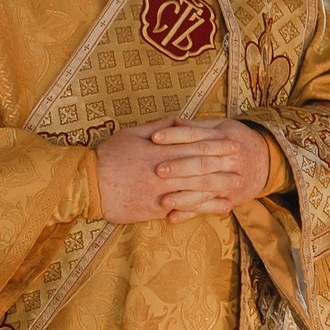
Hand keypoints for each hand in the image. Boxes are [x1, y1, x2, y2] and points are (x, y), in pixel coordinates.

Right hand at [95, 115, 269, 224]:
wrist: (86, 185)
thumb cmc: (108, 156)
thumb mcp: (132, 133)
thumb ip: (159, 126)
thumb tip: (180, 119)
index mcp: (159, 151)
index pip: (195, 147)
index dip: (217, 146)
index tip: (233, 144)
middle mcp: (164, 172)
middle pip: (201, 168)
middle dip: (224, 167)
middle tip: (243, 165)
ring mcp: (161, 193)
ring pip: (197, 190)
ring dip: (220, 188)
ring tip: (237, 186)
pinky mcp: (156, 210)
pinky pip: (186, 209)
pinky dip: (204, 208)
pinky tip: (219, 208)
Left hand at [151, 118, 277, 217]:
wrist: (268, 160)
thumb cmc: (238, 140)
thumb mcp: (222, 127)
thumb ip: (198, 127)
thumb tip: (172, 121)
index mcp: (224, 138)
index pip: (197, 136)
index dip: (175, 136)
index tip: (154, 138)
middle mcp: (229, 159)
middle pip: (202, 163)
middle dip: (180, 167)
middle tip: (157, 170)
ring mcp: (231, 179)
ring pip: (205, 188)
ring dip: (184, 196)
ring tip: (162, 200)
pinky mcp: (230, 197)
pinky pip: (208, 206)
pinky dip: (190, 213)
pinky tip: (172, 217)